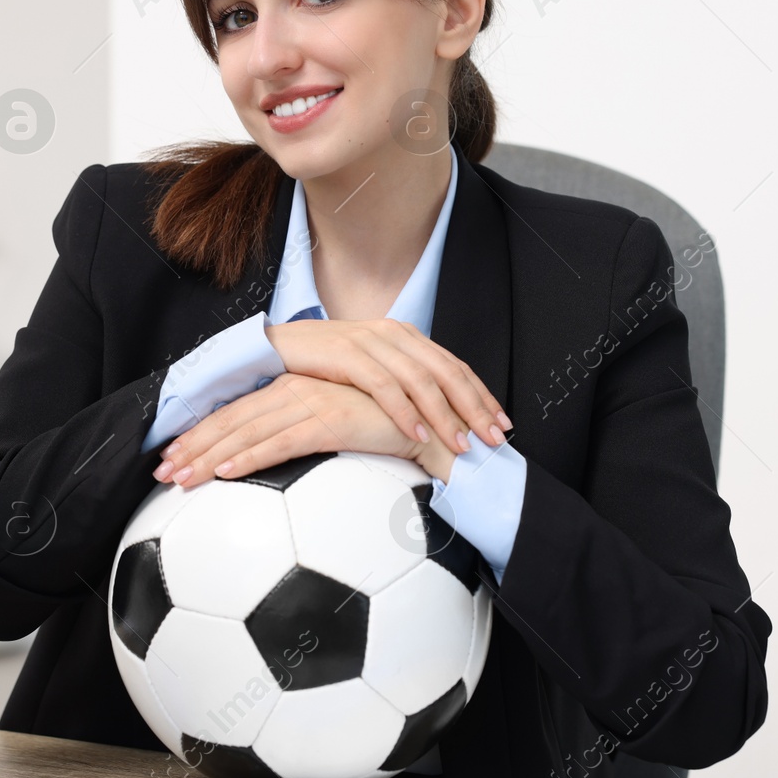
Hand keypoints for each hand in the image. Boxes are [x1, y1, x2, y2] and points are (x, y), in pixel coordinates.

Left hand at [152, 372, 460, 488]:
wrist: (435, 425)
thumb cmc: (385, 429)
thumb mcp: (334, 426)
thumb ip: (302, 432)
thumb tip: (272, 461)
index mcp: (292, 388)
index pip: (236, 411)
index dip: (200, 433)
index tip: (171, 457)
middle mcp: (296, 388)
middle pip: (232, 418)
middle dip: (193, 445)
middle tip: (161, 472)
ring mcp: (313, 398)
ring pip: (248, 429)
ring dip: (210, 455)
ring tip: (181, 478)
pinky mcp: (332, 416)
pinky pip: (282, 440)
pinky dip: (251, 456)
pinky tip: (226, 474)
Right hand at [264, 317, 510, 454]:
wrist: (274, 347)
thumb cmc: (323, 365)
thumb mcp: (369, 369)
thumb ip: (400, 382)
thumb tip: (433, 413)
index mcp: (405, 336)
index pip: (453, 367)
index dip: (481, 396)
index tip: (502, 425)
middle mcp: (394, 333)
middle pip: (446, 372)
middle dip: (474, 408)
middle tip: (493, 439)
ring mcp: (371, 341)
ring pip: (421, 380)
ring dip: (444, 414)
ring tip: (460, 443)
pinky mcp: (347, 354)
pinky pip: (383, 386)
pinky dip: (404, 410)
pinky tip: (417, 433)